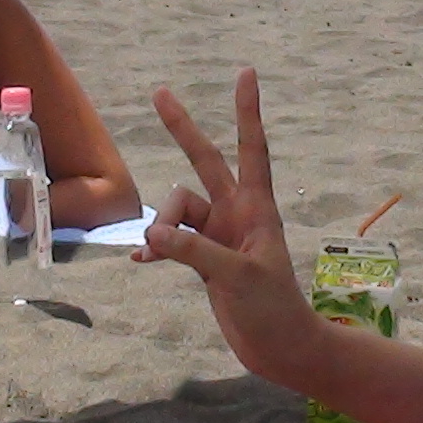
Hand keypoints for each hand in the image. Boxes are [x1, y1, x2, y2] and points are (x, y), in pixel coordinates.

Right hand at [132, 69, 326, 383]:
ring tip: (154, 253)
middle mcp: (236, 214)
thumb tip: (154, 234)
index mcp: (256, 209)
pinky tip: (141, 259)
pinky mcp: (205, 260)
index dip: (247, 112)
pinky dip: (156, 247)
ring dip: (162, 226)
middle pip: (204, 162)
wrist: (280, 349)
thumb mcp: (238, 277)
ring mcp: (219, 236)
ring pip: (177, 210)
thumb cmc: (274, 309)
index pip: (252, 149)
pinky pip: (171, 240)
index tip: (246, 73)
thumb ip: (195, 252)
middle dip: (183, 130)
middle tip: (160, 93)